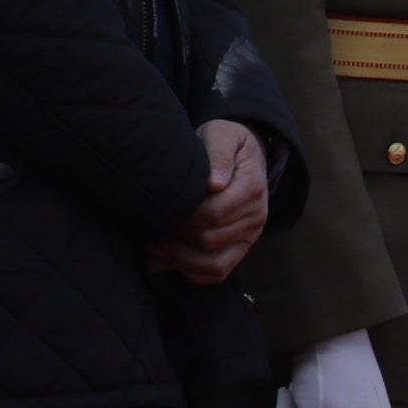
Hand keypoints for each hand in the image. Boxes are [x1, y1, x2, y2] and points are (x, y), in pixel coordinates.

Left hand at [151, 121, 269, 283]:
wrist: (242, 156)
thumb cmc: (226, 143)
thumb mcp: (222, 135)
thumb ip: (219, 155)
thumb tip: (215, 183)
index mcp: (252, 188)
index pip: (214, 213)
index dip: (184, 215)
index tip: (163, 207)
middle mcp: (255, 217)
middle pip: (210, 240)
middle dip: (176, 237)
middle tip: (152, 225)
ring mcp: (249, 236)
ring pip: (215, 266)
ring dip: (180, 261)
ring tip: (154, 246)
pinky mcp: (239, 249)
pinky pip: (217, 272)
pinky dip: (189, 272)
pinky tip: (162, 260)